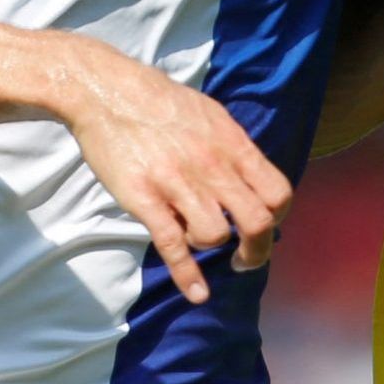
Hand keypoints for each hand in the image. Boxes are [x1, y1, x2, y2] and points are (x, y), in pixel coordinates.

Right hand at [52, 41, 293, 304]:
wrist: (106, 90)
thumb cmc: (160, 102)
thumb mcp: (210, 115)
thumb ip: (233, 149)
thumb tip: (252, 178)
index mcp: (232, 144)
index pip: (277, 193)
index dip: (277, 217)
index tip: (264, 225)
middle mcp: (212, 165)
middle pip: (256, 223)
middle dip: (257, 250)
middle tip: (246, 259)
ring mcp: (178, 183)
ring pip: (215, 237)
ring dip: (212, 247)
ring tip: (198, 240)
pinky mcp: (144, 198)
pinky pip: (172, 246)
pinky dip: (188, 276)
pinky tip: (197, 293)